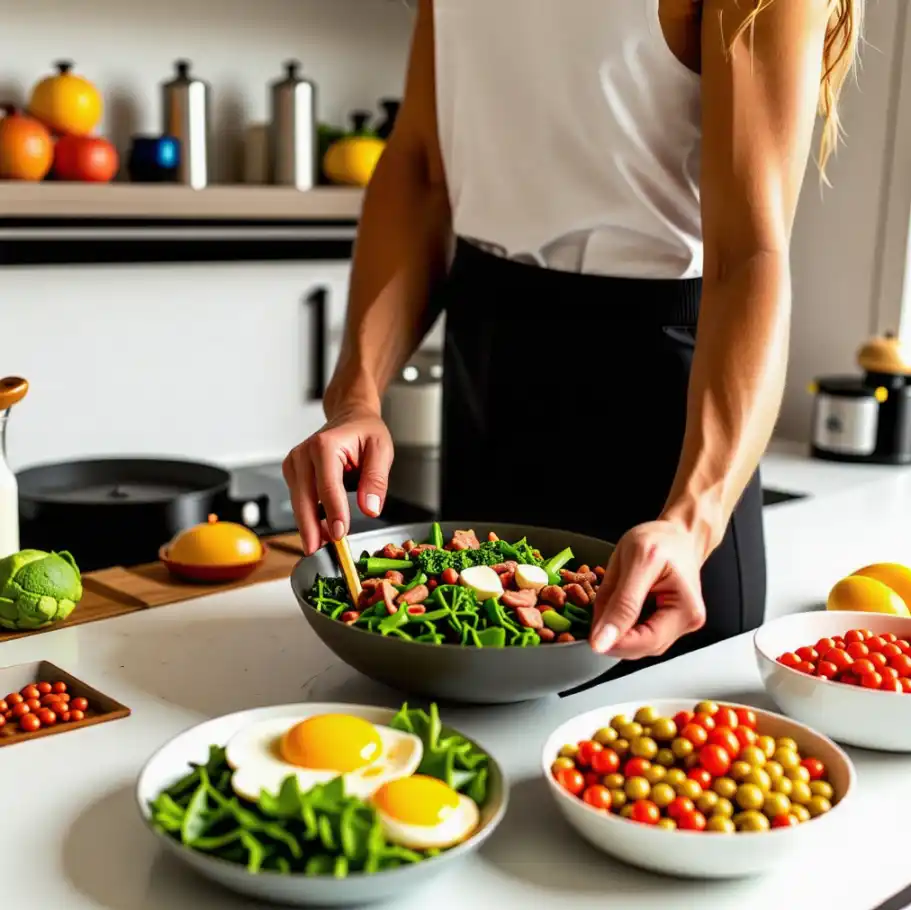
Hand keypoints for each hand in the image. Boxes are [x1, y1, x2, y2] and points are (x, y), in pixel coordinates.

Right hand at [282, 408, 393, 554]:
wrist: (350, 418)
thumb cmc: (365, 432)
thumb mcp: (381, 450)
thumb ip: (376, 480)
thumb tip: (370, 508)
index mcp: (325, 445)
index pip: (328, 486)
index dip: (333, 513)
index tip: (340, 535)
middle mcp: (304, 453)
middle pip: (305, 498)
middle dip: (312, 528)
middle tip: (319, 552)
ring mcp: (294, 463)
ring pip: (299, 502)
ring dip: (309, 526)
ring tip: (323, 547)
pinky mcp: (293, 473)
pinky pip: (299, 500)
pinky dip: (309, 517)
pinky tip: (320, 532)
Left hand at [589, 520, 706, 658]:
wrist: (677, 535)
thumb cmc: (660, 540)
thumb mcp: (634, 562)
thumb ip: (618, 603)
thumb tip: (601, 641)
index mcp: (685, 607)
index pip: (647, 642)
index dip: (614, 643)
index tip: (590, 634)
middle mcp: (687, 621)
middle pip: (644, 647)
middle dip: (615, 637)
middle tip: (597, 613)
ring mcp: (680, 625)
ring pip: (641, 645)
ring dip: (619, 633)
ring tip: (612, 603)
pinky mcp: (669, 625)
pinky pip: (642, 635)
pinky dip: (625, 627)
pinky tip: (620, 608)